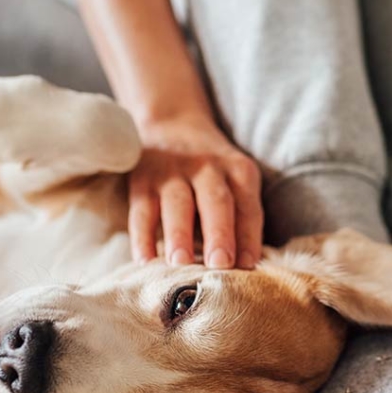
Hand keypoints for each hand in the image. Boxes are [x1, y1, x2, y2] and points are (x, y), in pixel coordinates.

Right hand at [129, 116, 262, 268]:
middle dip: (219, 233)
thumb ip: (240, 218)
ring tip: (180, 263)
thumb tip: (245, 267)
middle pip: (215, 201)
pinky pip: (141, 210)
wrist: (172, 125)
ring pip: (177, 204)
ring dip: (179, 234)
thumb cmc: (213, 172)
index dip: (249, 237)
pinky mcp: (142, 179)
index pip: (248, 208)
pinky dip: (142, 236)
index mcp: (239, 171)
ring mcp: (172, 172)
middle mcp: (208, 168)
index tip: (248, 266)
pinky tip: (145, 260)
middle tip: (220, 264)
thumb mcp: (235, 181)